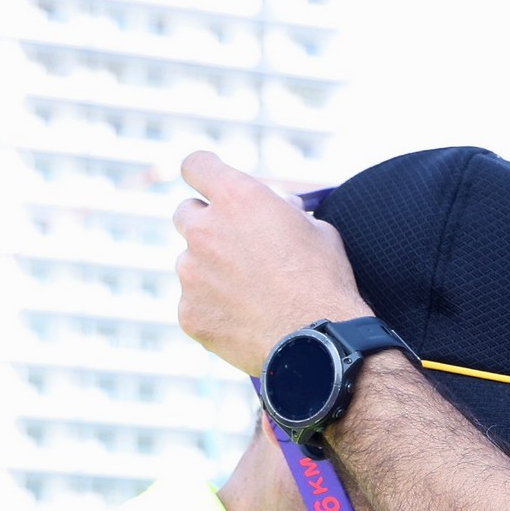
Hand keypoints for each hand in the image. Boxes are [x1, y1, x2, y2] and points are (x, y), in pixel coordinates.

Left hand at [172, 150, 370, 374]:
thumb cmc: (325, 284)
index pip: (196, 165)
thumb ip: (284, 212)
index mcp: (237, 198)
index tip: (210, 181)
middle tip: (234, 244)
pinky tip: (244, 320)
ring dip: (211, 271)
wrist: (318, 345)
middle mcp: (205, 230)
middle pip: (185, 213)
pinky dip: (213, 309)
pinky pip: (194, 303)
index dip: (204, 171)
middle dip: (206, 224)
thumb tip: (279, 207)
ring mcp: (191, 273)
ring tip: (249, 294)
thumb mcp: (317, 230)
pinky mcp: (188, 312)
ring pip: (190, 263)